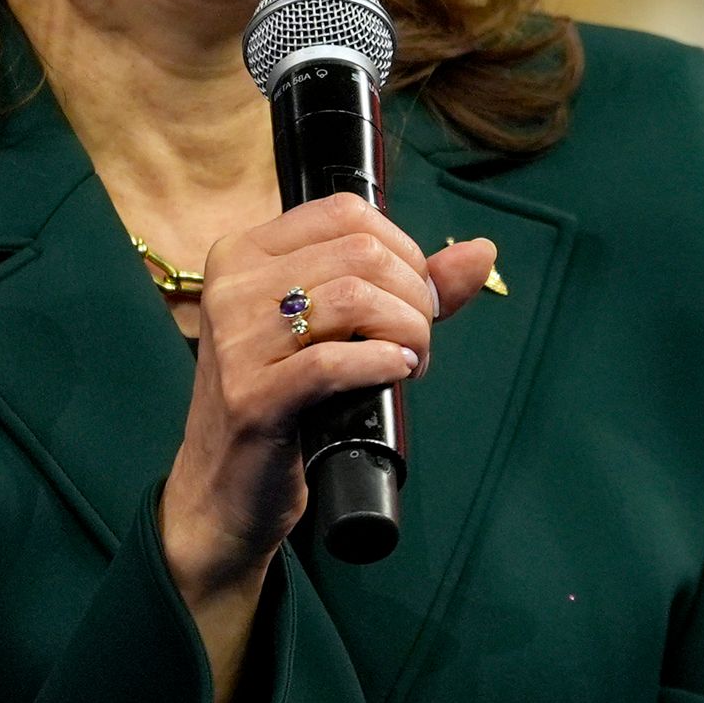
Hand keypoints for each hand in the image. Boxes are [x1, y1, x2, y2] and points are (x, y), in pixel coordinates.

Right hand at [157, 196, 495, 610]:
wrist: (222, 489)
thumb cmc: (285, 400)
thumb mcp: (335, 329)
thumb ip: (407, 286)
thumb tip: (481, 251)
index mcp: (245, 253)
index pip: (347, 213)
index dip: (403, 251)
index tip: (412, 298)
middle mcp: (231, 286)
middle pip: (361, 253)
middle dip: (413, 297)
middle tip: (416, 343)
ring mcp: (236, 342)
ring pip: (355, 299)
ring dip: (407, 333)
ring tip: (408, 363)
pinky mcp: (251, 397)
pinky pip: (334, 361)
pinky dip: (382, 364)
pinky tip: (394, 375)